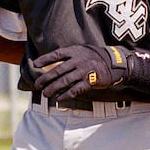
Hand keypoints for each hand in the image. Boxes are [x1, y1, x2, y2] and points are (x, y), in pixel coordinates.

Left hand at [33, 45, 149, 99]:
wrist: (115, 63)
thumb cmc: (95, 57)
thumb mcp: (82, 51)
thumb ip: (69, 56)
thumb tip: (53, 64)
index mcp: (74, 51)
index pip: (56, 54)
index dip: (45, 59)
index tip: (35, 64)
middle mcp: (77, 60)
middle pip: (57, 70)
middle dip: (45, 78)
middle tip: (37, 85)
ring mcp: (83, 71)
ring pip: (64, 81)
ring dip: (53, 88)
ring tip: (46, 94)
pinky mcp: (90, 81)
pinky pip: (75, 89)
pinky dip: (66, 95)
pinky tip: (59, 99)